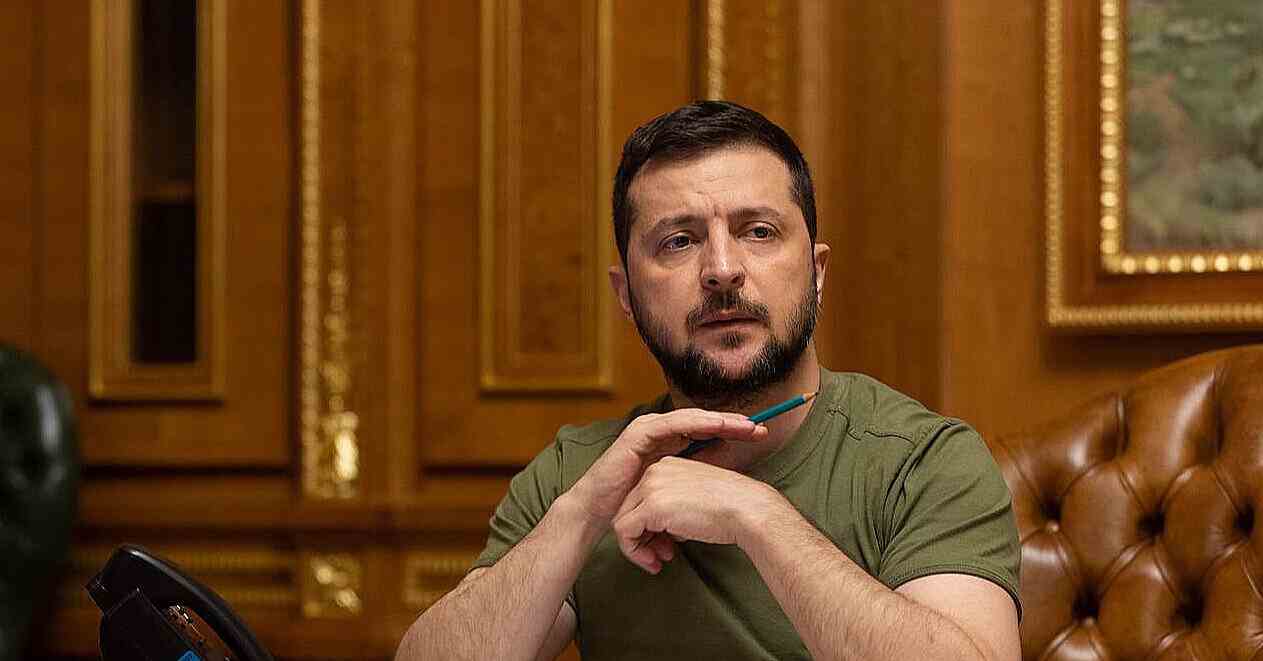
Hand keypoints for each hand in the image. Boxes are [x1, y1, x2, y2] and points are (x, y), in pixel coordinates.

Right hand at [565, 410, 767, 529]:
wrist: (599, 511)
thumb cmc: (634, 506)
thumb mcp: (672, 496)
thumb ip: (692, 487)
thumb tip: (722, 491)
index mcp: (670, 444)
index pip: (707, 433)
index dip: (733, 433)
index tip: (761, 436)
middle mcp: (661, 432)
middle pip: (703, 422)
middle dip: (732, 424)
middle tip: (759, 427)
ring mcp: (649, 429)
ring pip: (691, 419)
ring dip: (718, 420)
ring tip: (742, 425)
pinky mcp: (638, 433)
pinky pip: (671, 423)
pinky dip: (694, 423)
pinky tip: (713, 424)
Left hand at [611, 457, 786, 572]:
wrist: (747, 509)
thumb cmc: (731, 509)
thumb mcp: (695, 499)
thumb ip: (674, 508)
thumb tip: (661, 531)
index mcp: (667, 465)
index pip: (641, 497)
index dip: (649, 525)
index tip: (667, 544)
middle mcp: (655, 471)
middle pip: (629, 508)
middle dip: (642, 537)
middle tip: (661, 556)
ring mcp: (651, 487)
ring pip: (623, 521)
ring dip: (637, 546)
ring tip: (657, 561)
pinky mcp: (651, 507)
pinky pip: (625, 532)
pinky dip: (635, 551)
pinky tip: (655, 563)